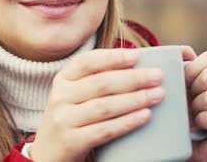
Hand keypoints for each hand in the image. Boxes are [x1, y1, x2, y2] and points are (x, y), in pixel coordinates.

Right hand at [31, 49, 165, 161]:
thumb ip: (98, 80)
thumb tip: (140, 67)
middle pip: (101, 83)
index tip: (137, 55)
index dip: (113, 57)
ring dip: (135, 99)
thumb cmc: (72, 119)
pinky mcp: (71, 142)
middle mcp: (60, 97)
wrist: (48, 155)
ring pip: (104, 106)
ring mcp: (63, 120)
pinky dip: (127, 122)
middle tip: (158, 76)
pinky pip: (104, 130)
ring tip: (157, 95)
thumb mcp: (75, 95)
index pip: (88, 62)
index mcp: (63, 79)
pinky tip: (145, 116)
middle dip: (133, 78)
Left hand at [184, 49, 206, 161]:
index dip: (193, 67)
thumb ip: (190, 65)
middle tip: (191, 102)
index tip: (186, 81)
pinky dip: (198, 122)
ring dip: (194, 108)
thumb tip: (183, 50)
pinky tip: (201, 126)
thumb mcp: (194, 85)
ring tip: (196, 115)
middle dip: (191, 90)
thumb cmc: (197, 110)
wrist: (202, 146)